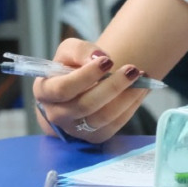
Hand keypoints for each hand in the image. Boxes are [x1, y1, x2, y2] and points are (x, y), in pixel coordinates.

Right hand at [32, 38, 150, 142]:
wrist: (78, 88)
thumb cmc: (71, 68)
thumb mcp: (69, 51)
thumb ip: (80, 50)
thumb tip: (98, 57)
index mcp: (45, 92)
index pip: (64, 88)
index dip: (87, 75)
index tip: (108, 60)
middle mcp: (57, 114)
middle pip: (86, 105)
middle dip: (113, 86)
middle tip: (133, 69)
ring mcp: (76, 129)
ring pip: (103, 117)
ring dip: (127, 96)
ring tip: (142, 77)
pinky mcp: (95, 136)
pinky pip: (116, 124)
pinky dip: (132, 105)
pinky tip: (142, 89)